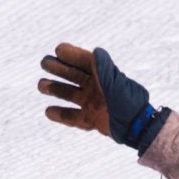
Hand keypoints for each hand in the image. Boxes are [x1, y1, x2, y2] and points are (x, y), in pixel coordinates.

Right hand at [38, 44, 158, 147]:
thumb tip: (96, 51)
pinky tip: (48, 111)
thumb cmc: (127, 103)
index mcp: (104, 77)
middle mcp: (97, 89)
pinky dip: (61, 114)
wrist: (137, 128)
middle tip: (44, 63)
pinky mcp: (92, 120)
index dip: (72, 54)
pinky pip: (73, 117)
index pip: (85, 62)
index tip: (58, 50)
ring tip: (41, 85)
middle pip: (74, 76)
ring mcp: (93, 104)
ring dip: (56, 89)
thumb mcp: (116, 85)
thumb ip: (105, 69)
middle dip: (59, 69)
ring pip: (70, 95)